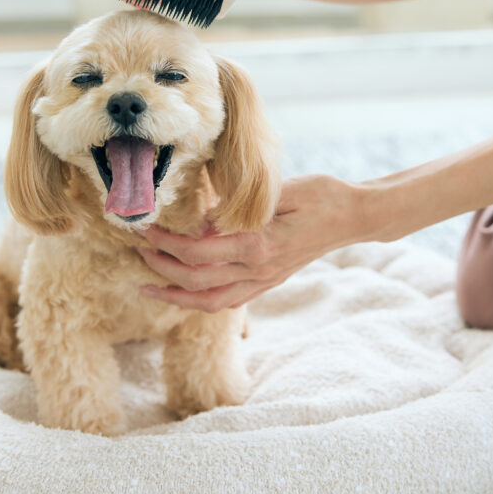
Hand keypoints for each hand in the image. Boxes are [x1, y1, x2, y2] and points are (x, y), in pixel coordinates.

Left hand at [136, 175, 366, 311]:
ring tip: (148, 287)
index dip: (166, 244)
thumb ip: (242, 207)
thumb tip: (203, 219)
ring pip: (210, 302)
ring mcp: (264, 281)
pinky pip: (228, 301)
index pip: (198, 253)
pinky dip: (200, 301)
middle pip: (196, 283)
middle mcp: (259, 271)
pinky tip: (184, 293)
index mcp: (259, 246)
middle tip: (137, 251)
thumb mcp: (284, 190)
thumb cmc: (323, 195)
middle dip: (161, 268)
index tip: (144, 229)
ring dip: (175, 297)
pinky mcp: (268, 282)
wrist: (355, 217)